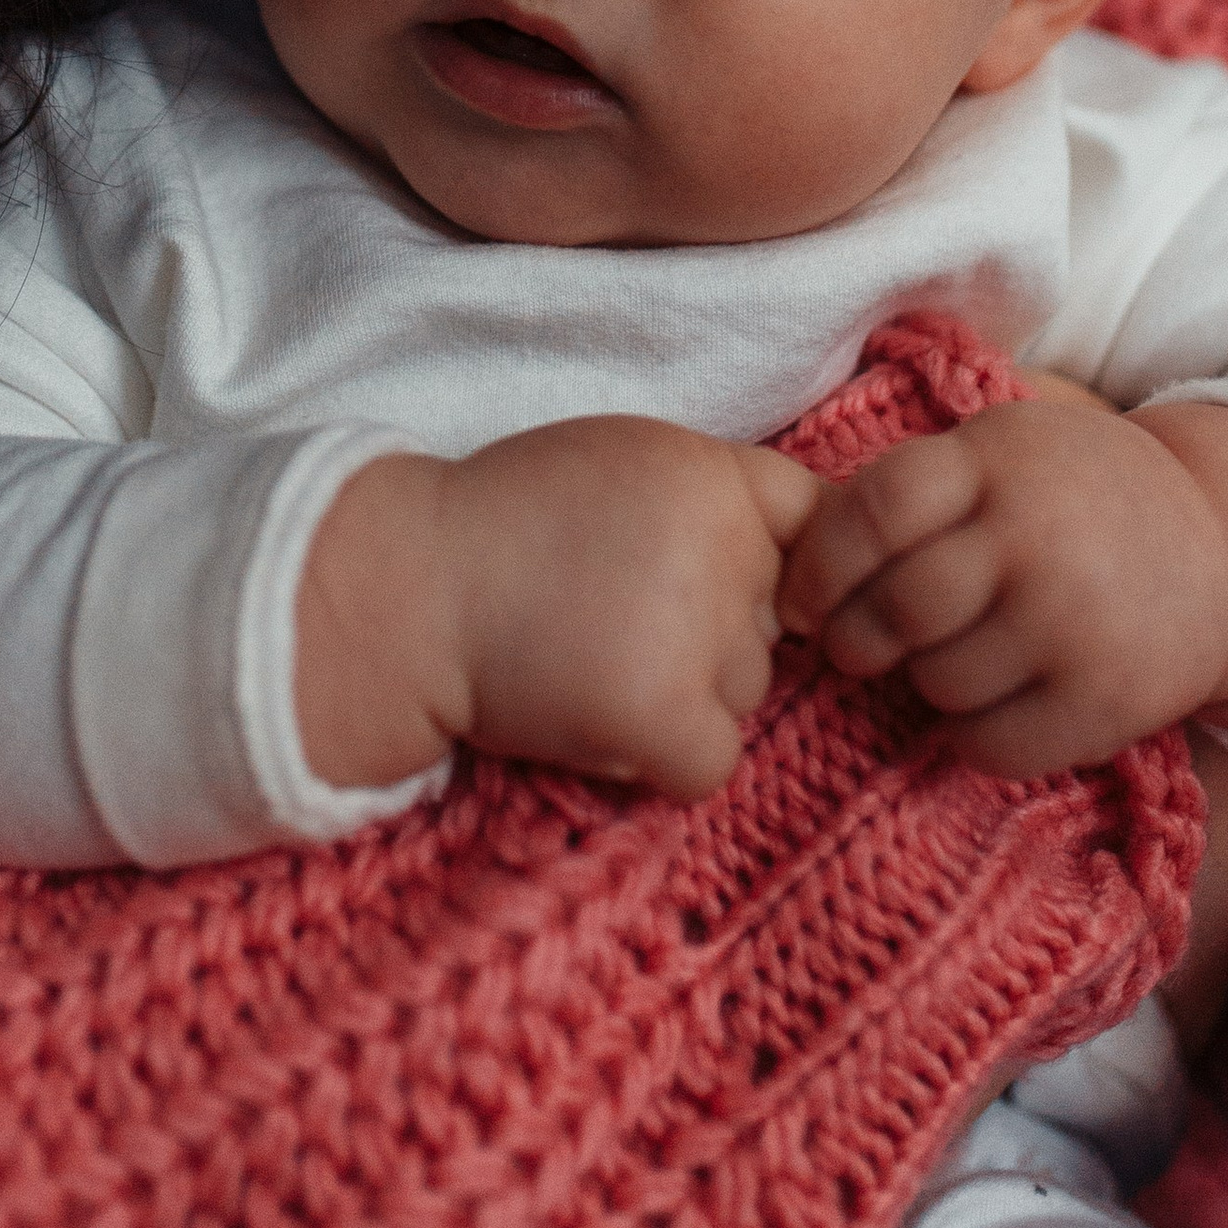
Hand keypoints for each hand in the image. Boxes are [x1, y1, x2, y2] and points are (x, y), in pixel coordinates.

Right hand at [298, 417, 823, 801]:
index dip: (775, 565)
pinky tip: (597, 718)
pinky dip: (660, 761)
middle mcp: (722, 547)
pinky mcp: (662, 713)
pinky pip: (710, 763)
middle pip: (774, 623)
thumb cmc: (506, 526)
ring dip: (684, 694)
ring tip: (589, 659)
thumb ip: (709, 500)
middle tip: (611, 617)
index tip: (709, 581)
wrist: (410, 591)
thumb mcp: (621, 464)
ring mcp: (697, 633)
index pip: (817, 527)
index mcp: (712, 475)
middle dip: (712, 634)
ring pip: (746, 692)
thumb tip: (803, 567)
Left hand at [776, 392, 1227, 779]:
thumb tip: (790, 554)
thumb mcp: (1002, 450)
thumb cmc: (1071, 498)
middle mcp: (1036, 536)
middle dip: (859, 640)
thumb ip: (916, 487)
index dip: (819, 567)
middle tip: (862, 647)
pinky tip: (995, 703)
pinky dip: (973, 737)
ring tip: (956, 658)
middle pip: (897, 609)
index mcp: (996, 460)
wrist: (1223, 548)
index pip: (873, 514)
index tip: (805, 602)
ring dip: (925, 683)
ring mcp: (1075, 621)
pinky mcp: (1110, 699)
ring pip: (937, 683)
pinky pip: (990, 745)